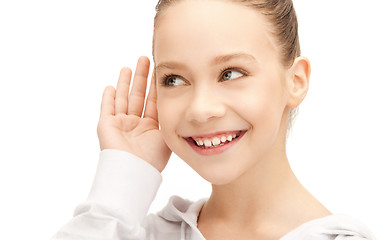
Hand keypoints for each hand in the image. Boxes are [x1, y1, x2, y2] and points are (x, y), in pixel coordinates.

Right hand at [97, 56, 170, 171]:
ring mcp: (120, 125)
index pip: (152, 101)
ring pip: (123, 98)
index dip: (154, 85)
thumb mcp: (167, 135)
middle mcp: (135, 124)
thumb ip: (171, 120)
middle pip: (138, 95)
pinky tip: (111, 87)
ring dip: (126, 83)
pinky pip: (107, 108)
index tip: (158, 70)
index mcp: (150, 127)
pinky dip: (108, 98)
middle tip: (144, 59)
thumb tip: (183, 106)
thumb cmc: (152, 157)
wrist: (134, 170)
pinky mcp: (106, 125)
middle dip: (141, 77)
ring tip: (129, 67)